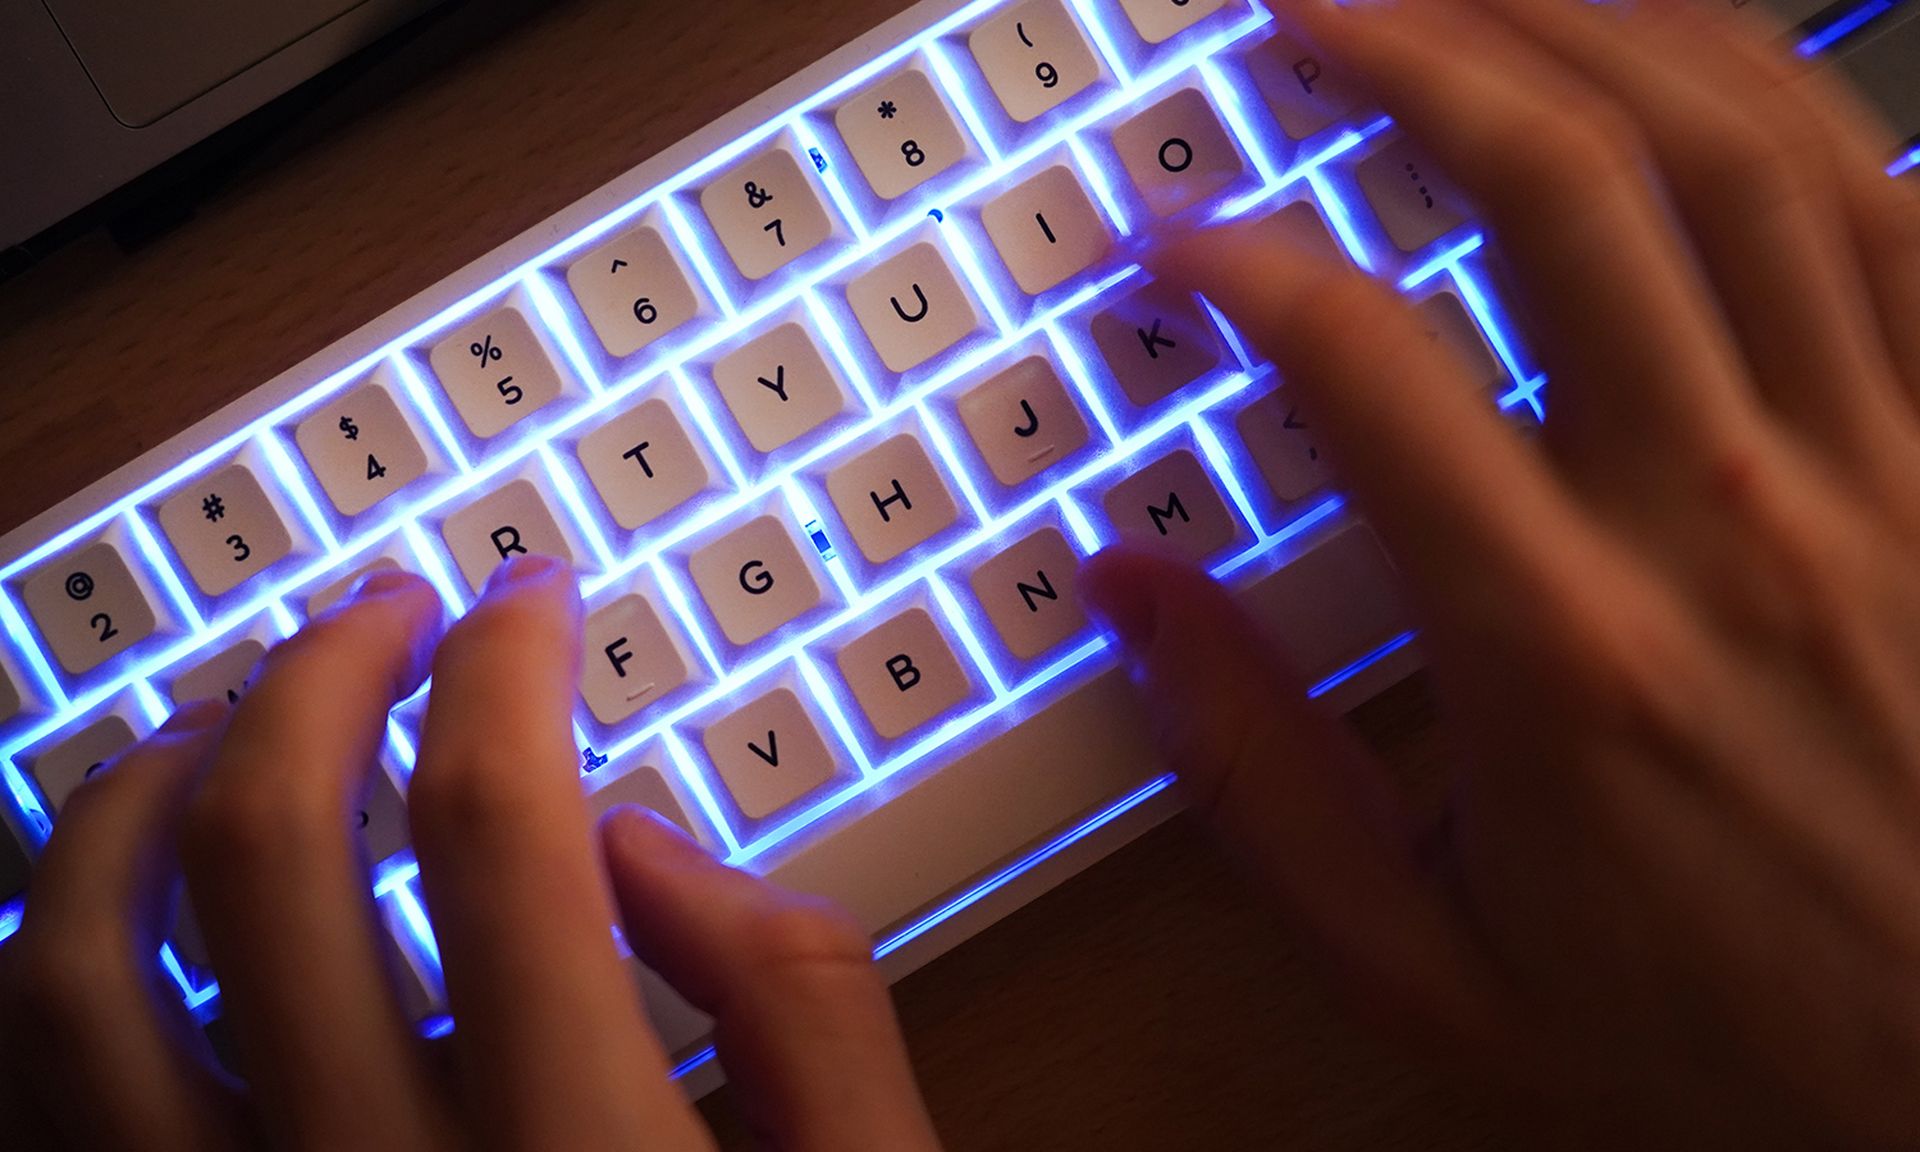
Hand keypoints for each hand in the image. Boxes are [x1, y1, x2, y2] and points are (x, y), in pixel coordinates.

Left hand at [0, 557, 941, 1151]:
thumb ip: (808, 1008)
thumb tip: (650, 844)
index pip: (499, 825)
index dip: (511, 662)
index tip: (530, 604)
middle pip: (272, 854)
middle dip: (320, 673)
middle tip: (387, 608)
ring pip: (75, 980)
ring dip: (130, 797)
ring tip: (220, 718)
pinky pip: (26, 1115)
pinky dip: (41, 967)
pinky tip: (114, 905)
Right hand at [1084, 0, 1919, 1145]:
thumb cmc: (1720, 1039)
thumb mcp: (1425, 963)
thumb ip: (1253, 774)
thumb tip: (1134, 594)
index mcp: (1562, 656)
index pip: (1366, 369)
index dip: (1237, 265)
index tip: (1174, 245)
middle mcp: (1724, 523)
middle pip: (1566, 190)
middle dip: (1413, 52)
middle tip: (1307, 12)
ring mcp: (1877, 470)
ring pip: (1745, 154)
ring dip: (1590, 29)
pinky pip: (1903, 210)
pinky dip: (1789, 103)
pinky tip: (1691, 63)